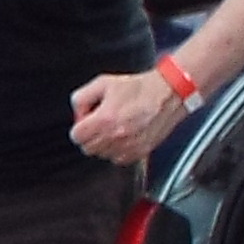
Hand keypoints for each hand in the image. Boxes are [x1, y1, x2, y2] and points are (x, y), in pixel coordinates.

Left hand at [69, 65, 184, 161]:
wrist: (166, 94)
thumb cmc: (139, 88)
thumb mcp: (103, 83)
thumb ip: (82, 98)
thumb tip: (78, 113)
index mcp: (104, 119)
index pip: (76, 136)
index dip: (79, 127)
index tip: (85, 122)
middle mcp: (115, 136)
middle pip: (88, 148)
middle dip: (90, 136)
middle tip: (99, 124)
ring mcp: (128, 146)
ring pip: (102, 155)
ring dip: (104, 144)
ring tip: (114, 128)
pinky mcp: (139, 152)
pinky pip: (118, 159)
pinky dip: (118, 151)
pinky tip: (124, 136)